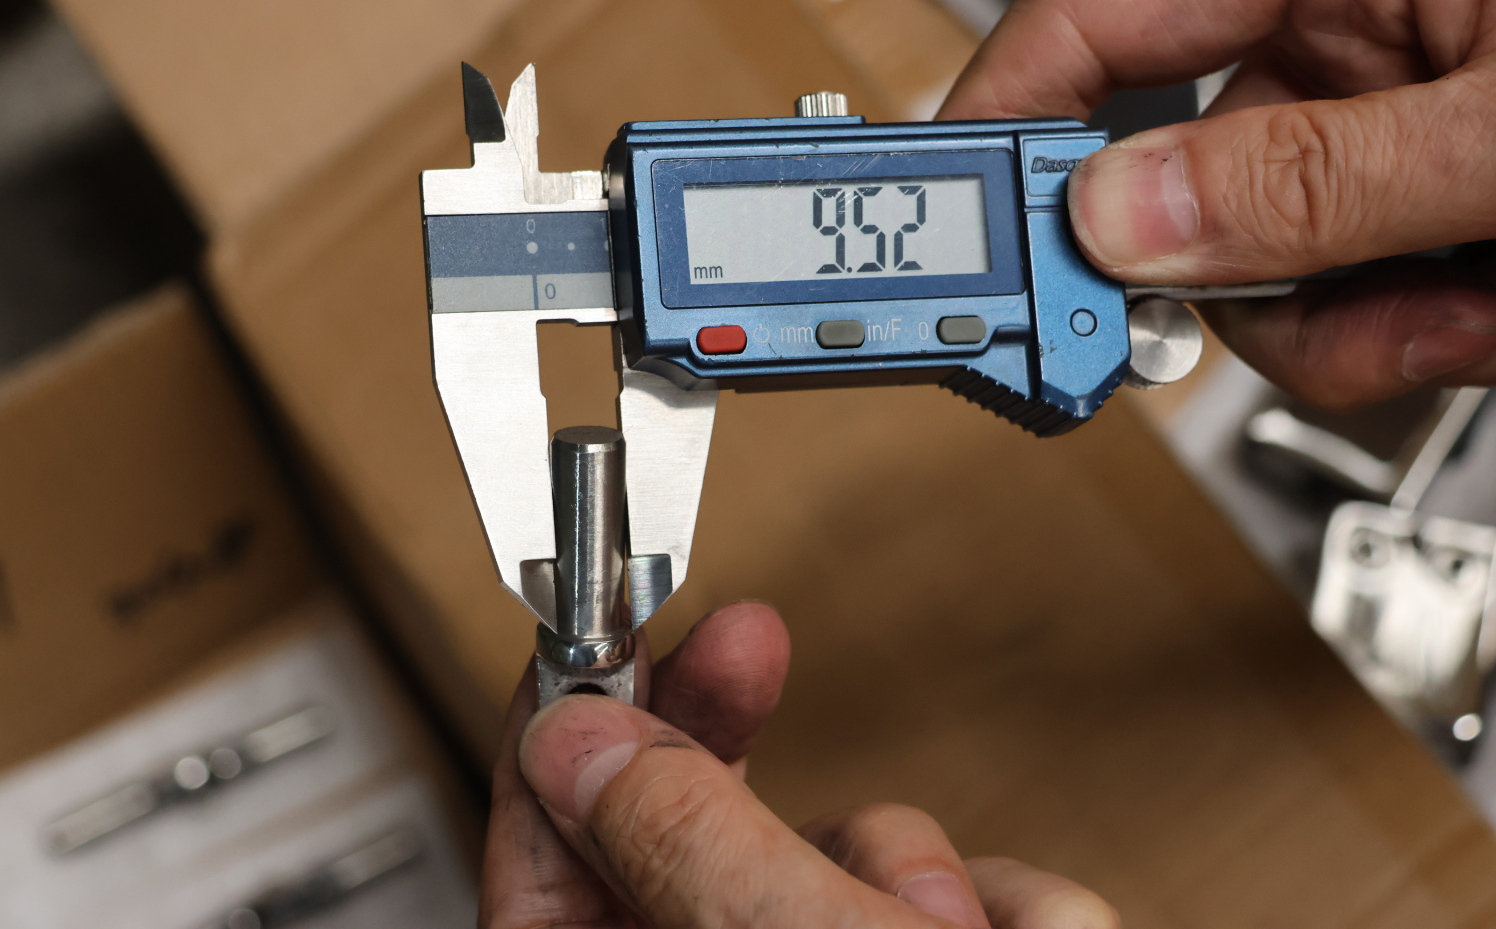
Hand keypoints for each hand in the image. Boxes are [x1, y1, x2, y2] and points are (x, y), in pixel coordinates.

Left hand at [480, 601, 1118, 927]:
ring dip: (909, 869)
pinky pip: (954, 902)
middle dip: (727, 746)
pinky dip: (1003, 913)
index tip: (594, 654)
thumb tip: (581, 747)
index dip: (558, 753)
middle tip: (741, 645)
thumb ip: (684, 851)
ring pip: (843, 863)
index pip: (542, 886)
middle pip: (686, 849)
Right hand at [939, 0, 1495, 408]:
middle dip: (1215, 283)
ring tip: (1460, 312)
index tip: (953, 227)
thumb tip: (1121, 223)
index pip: (1098, 11)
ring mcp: (1378, 123)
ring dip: (1340, 330)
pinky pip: (1338, 301)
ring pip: (1254, 271)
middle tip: (1205, 336)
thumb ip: (1314, 180)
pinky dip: (1398, 334)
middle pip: (1170, 182)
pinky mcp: (1415, 203)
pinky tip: (1478, 311)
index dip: (1003, 116)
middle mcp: (1344, 29)